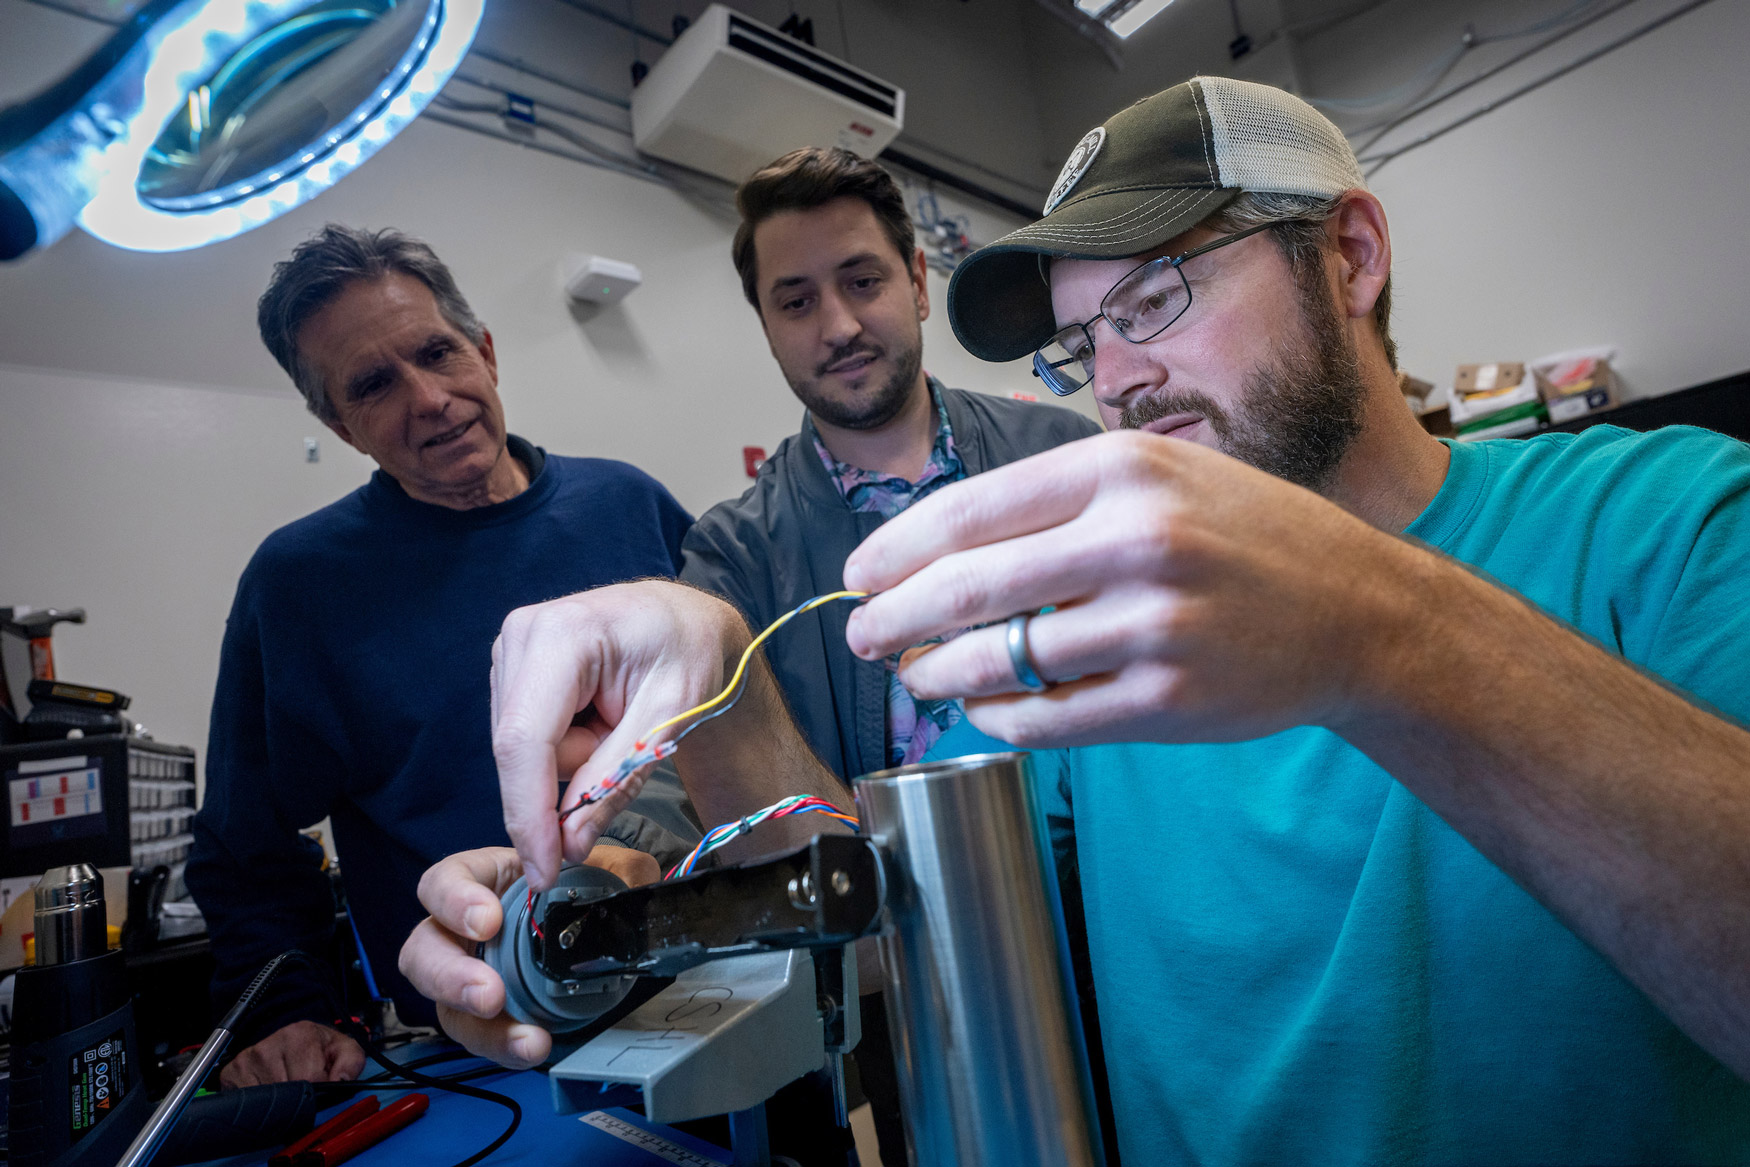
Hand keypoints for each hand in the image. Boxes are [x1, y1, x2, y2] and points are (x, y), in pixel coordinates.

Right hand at [219, 1020, 364, 1088]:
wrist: (292, 1040)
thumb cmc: (318, 1047)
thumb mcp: (344, 1049)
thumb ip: (351, 1063)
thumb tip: (340, 1081)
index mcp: (298, 1034)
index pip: (309, 1079)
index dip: (318, 1088)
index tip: (319, 1084)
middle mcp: (268, 1044)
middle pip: (286, 1092)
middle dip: (298, 1096)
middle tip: (302, 1086)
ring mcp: (247, 1059)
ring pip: (266, 1100)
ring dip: (279, 1101)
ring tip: (287, 1086)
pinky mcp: (231, 1073)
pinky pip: (247, 1102)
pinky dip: (259, 1104)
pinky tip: (269, 1091)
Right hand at [398, 845, 659, 1067]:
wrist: (591, 932)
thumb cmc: (581, 888)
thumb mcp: (604, 869)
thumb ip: (618, 868)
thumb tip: (636, 879)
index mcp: (481, 880)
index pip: (443, 882)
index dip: (455, 901)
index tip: (489, 922)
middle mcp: (459, 928)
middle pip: (422, 950)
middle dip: (450, 976)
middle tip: (490, 995)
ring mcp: (465, 973)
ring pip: (442, 1003)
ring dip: (479, 1026)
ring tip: (524, 1039)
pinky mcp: (480, 1013)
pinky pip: (478, 1033)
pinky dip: (503, 1045)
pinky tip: (534, 1048)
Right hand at [492, 581, 747, 890]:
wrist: (683, 620)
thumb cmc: (687, 654)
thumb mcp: (669, 718)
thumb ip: (615, 780)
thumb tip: (569, 846)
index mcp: (561, 635)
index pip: (525, 741)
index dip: (528, 814)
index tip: (543, 871)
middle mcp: (521, 636)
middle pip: (518, 751)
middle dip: (566, 779)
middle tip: (625, 749)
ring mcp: (510, 651)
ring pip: (520, 752)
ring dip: (571, 758)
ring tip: (614, 720)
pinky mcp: (510, 670)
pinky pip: (525, 741)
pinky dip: (564, 746)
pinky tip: (595, 717)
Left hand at [842, 430, 1427, 747]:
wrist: (1359, 611)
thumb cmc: (1246, 537)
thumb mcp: (1163, 474)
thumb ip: (1059, 501)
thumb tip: (938, 549)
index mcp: (1122, 468)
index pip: (970, 510)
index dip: (897, 549)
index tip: (859, 575)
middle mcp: (1137, 539)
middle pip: (968, 588)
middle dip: (894, 618)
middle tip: (860, 637)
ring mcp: (1156, 624)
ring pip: (1001, 660)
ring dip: (938, 674)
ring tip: (915, 676)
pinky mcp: (1170, 699)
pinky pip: (1048, 718)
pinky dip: (999, 718)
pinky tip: (983, 708)